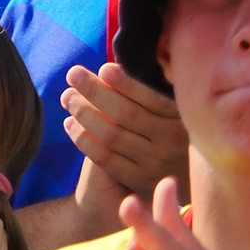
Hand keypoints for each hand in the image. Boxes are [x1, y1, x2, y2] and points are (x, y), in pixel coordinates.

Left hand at [64, 62, 189, 199]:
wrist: (176, 182)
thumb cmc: (166, 134)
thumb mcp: (170, 113)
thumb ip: (150, 94)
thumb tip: (114, 68)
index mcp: (182, 119)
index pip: (151, 98)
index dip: (125, 83)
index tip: (103, 69)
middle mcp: (173, 142)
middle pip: (125, 114)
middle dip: (95, 91)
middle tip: (73, 74)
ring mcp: (156, 164)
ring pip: (110, 135)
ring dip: (83, 113)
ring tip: (67, 97)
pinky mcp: (139, 182)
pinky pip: (103, 158)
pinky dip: (82, 138)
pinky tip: (70, 124)